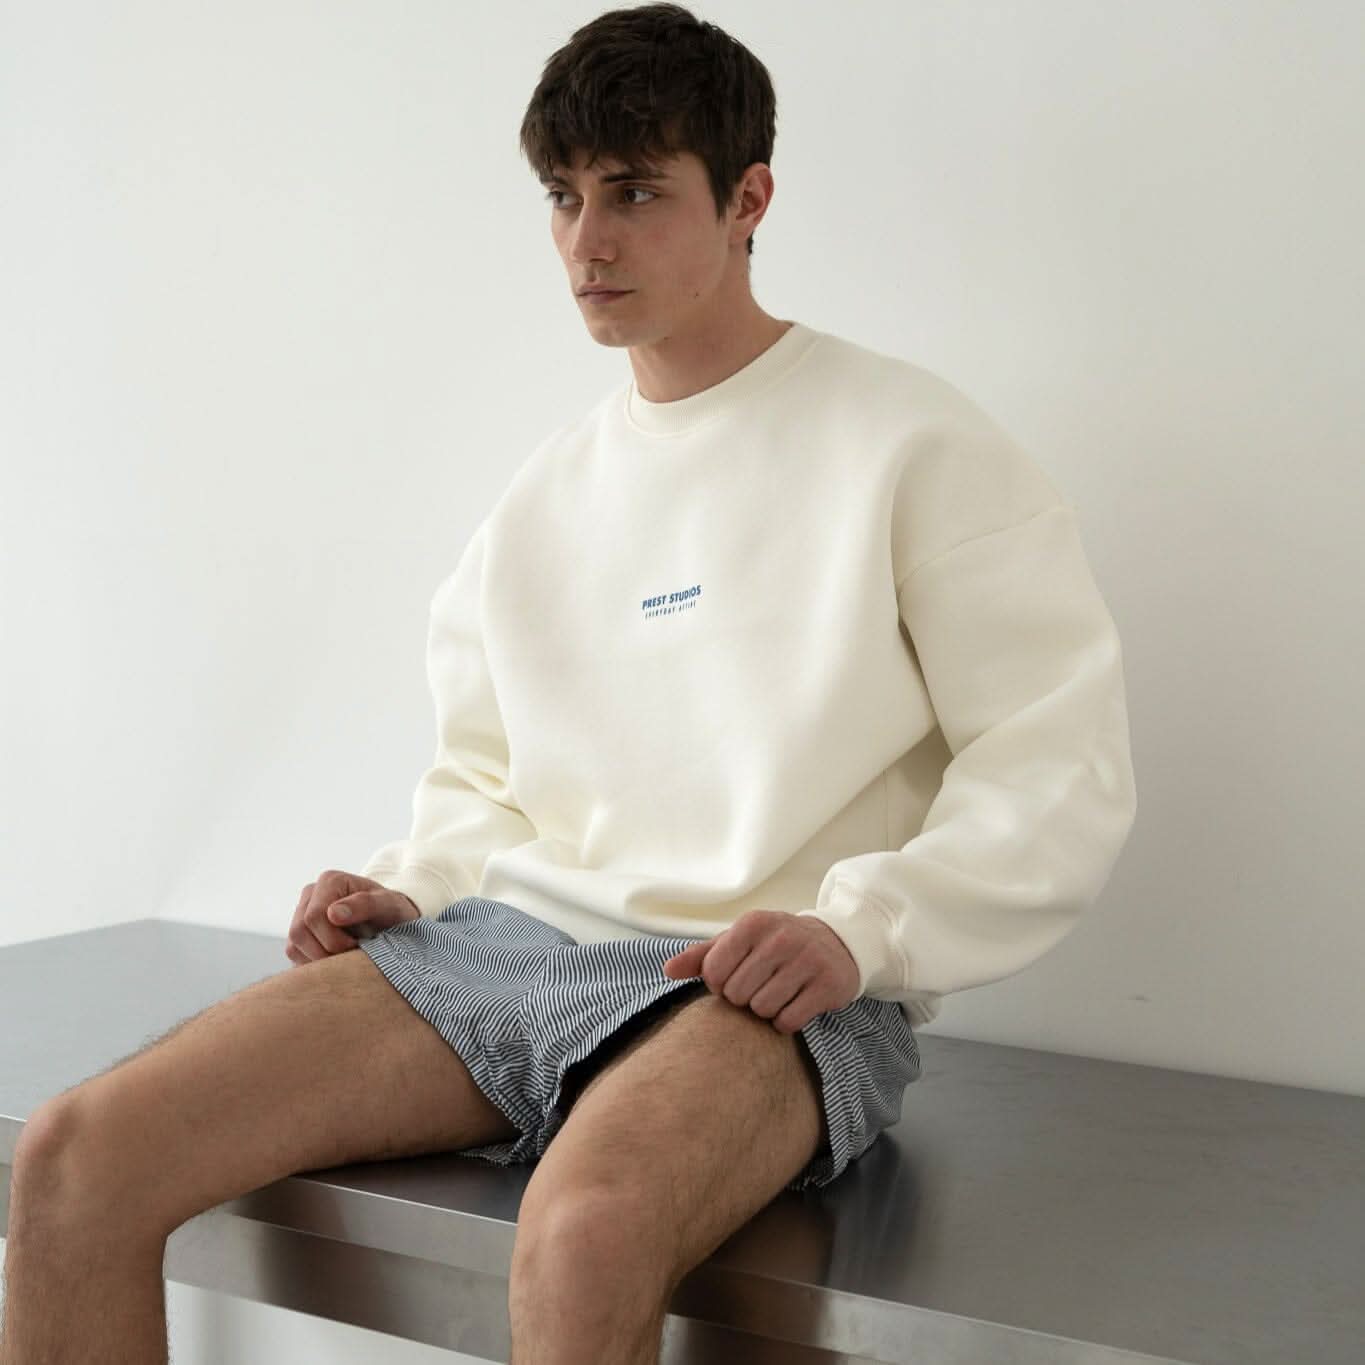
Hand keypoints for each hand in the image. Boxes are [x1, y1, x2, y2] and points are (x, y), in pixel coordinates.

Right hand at [286, 869, 419, 964]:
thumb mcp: (389, 905)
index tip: (358, 945)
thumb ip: (366, 904)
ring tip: (346, 957)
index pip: (314, 916)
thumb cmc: (392, 911)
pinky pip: (294, 955)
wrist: (391, 921)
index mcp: (330, 881)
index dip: (333, 939)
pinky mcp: (299, 934)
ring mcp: (301, 913)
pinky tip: (336, 961)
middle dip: (326, 951)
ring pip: (293, 945)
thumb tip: (333, 913)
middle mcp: (311, 894)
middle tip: (352, 955)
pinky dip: (314, 964)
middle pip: (299, 932)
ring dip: (319, 959)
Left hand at [662, 909, 859, 1033]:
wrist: (836, 943)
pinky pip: (789, 1020)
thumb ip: (702, 956)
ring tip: (777, 993)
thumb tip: (667, 970)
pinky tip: (794, 1004)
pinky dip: (787, 1021)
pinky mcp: (827, 984)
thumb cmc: (775, 945)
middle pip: (737, 994)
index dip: (719, 984)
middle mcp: (781, 938)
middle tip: (760, 986)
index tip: (734, 978)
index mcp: (753, 924)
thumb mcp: (739, 942)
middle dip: (744, 998)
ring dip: (765, 1010)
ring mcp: (807, 960)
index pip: (713, 971)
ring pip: (762, 1008)